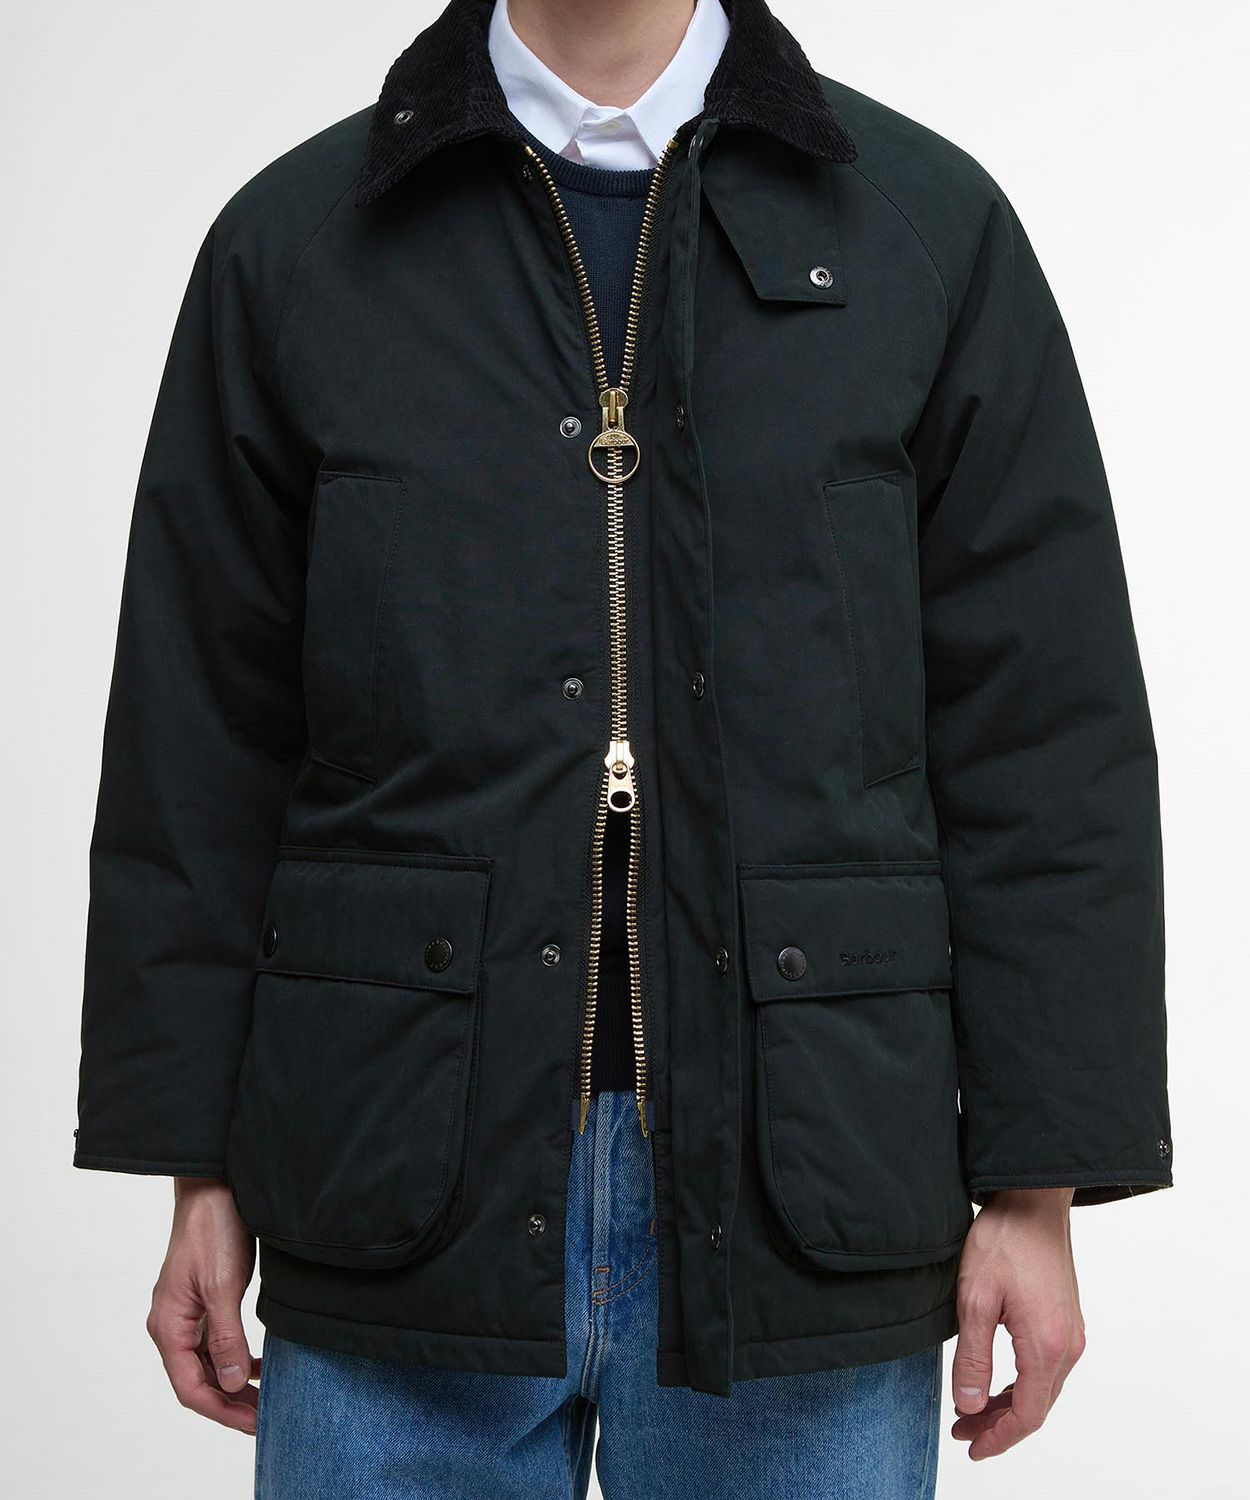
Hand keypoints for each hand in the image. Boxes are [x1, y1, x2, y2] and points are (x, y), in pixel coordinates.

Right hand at [147, 1177, 259, 1432]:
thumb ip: (226, 1336)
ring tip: (265, 1398)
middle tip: (266, 1418)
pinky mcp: (202, 1300)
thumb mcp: (224, 1285)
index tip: (253, 1424)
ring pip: (207, 1363)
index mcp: (169, 1325)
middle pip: (198, 1380)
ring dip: (233, 1383)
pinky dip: (234, 1358)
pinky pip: (214, 1342)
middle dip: (230, 1403)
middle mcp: (172, 1324)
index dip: (221, 1411)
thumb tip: (231, 1383)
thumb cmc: (214, 1229)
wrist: (214, 1186)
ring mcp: (186, 1313)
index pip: (190, 1387)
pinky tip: (256, 1365)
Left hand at [951, 1187, 1084, 1459]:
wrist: (1033, 1200)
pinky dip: (1022, 1384)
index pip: (1027, 1414)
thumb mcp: (975, 1300)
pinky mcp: (1066, 1319)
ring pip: (1043, 1388)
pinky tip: (997, 1381)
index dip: (999, 1437)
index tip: (971, 1446)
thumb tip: (970, 1406)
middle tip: (963, 1430)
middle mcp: (1068, 1345)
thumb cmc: (1004, 1241)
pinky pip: (1047, 1368)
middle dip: (1000, 1425)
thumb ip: (973, 1358)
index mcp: (1047, 1345)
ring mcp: (1071, 1332)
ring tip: (973, 1409)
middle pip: (1037, 1406)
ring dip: (1010, 1405)